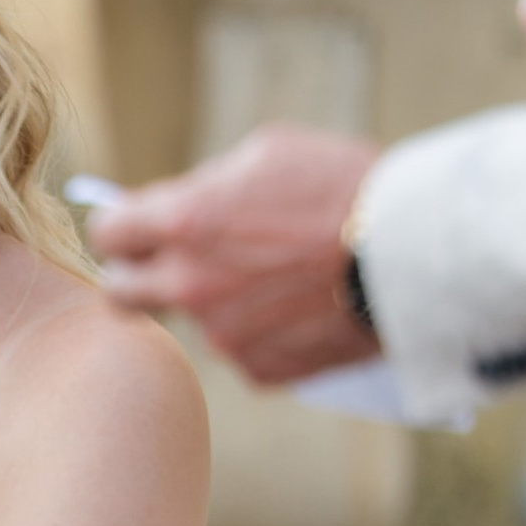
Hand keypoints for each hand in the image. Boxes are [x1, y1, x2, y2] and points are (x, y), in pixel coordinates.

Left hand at [88, 125, 378, 385]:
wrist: (416, 252)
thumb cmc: (344, 185)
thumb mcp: (265, 155)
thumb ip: (204, 188)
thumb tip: (174, 209)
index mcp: (183, 223)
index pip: (108, 234)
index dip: (123, 229)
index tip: (138, 229)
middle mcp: (191, 286)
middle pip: (121, 293)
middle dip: (139, 277)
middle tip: (173, 264)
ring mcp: (225, 335)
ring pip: (195, 322)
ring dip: (218, 304)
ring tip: (278, 278)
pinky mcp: (262, 370)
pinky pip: (243, 350)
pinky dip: (262, 333)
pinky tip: (303, 307)